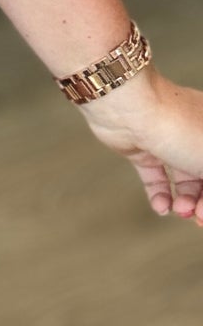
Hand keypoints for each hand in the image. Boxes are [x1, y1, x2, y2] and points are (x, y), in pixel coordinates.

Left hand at [77, 67, 202, 222]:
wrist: (129, 107)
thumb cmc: (179, 126)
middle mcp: (194, 135)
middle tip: (197, 217)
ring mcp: (168, 142)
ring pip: (184, 181)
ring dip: (184, 202)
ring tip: (179, 209)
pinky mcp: (143, 149)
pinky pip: (156, 177)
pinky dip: (160, 195)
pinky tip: (161, 207)